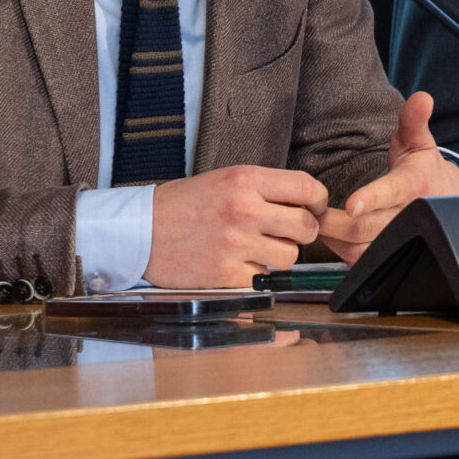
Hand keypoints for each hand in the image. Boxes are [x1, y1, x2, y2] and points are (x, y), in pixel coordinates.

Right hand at [145, 163, 325, 287]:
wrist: (140, 231)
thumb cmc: (182, 204)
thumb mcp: (225, 180)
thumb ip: (264, 189)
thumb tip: (305, 203)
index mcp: (245, 180)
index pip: (307, 187)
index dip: (318, 201)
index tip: (314, 208)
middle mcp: (244, 210)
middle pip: (305, 226)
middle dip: (302, 231)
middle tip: (286, 232)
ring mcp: (235, 244)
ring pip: (289, 256)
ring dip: (279, 255)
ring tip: (256, 248)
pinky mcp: (225, 274)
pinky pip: (263, 279)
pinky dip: (255, 276)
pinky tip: (237, 264)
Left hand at [317, 92, 458, 263]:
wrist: (445, 204)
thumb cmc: (423, 170)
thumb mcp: (419, 143)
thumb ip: (414, 120)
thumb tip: (421, 97)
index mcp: (414, 185)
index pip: (392, 192)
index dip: (372, 199)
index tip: (352, 204)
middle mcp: (408, 215)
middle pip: (367, 227)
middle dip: (335, 223)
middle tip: (309, 211)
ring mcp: (399, 238)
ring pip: (361, 248)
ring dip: (334, 238)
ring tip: (315, 223)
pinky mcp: (389, 254)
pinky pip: (361, 260)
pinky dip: (341, 251)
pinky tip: (329, 236)